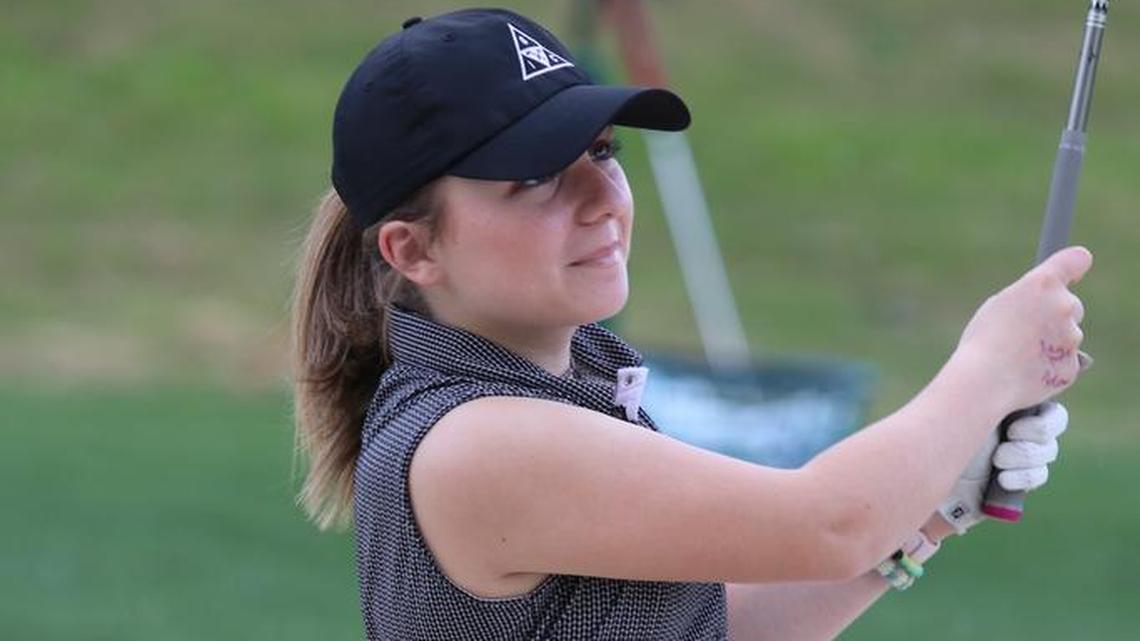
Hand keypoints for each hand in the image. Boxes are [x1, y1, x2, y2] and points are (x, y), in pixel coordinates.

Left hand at [937, 402, 1068, 534]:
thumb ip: (992, 389)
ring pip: (1047, 452)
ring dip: (1024, 455)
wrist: (928, 474)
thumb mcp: (968, 407)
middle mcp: (1021, 429)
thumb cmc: (942, 432)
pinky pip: (1037, 477)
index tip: (1015, 423)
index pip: (1050, 407)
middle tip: (1009, 436)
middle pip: (1053, 428)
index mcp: (1012, 406)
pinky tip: (1002, 479)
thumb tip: (1023, 370)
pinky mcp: (1019, 483)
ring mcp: (1023, 457)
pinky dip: (1022, 477)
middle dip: (1034, 433)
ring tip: (997, 460)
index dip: (1044, 417)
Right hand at [954, 246, 1091, 412]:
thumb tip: (1049, 312)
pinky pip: (1064, 363)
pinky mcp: (1072, 366)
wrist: (984, 380)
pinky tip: (1026, 371)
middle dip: (1056, 314)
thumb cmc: (983, 340)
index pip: (1075, 260)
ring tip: (1019, 354)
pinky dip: (1049, 367)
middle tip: (1027, 329)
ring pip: (1068, 336)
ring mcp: (1071, 337)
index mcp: (1042, 284)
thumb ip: (1031, 300)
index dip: (1074, 264)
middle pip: (1072, 304)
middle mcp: (1063, 306)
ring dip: (1051, 343)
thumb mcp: (1000, 305)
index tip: (1075, 269)